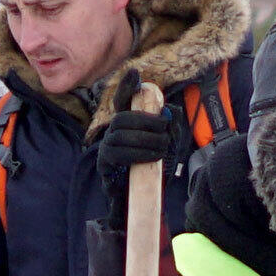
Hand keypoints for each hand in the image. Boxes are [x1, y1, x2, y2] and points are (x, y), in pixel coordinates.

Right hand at [97, 69, 172, 228]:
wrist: (139, 201)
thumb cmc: (150, 171)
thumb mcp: (163, 146)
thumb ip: (167, 128)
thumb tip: (170, 111)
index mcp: (126, 126)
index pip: (122, 101)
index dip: (127, 87)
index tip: (136, 75)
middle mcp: (112, 134)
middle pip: (121, 117)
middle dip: (144, 120)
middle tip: (164, 128)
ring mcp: (106, 149)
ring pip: (119, 134)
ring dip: (145, 138)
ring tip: (162, 147)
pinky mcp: (105, 166)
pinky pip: (116, 154)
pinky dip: (137, 153)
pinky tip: (152, 157)